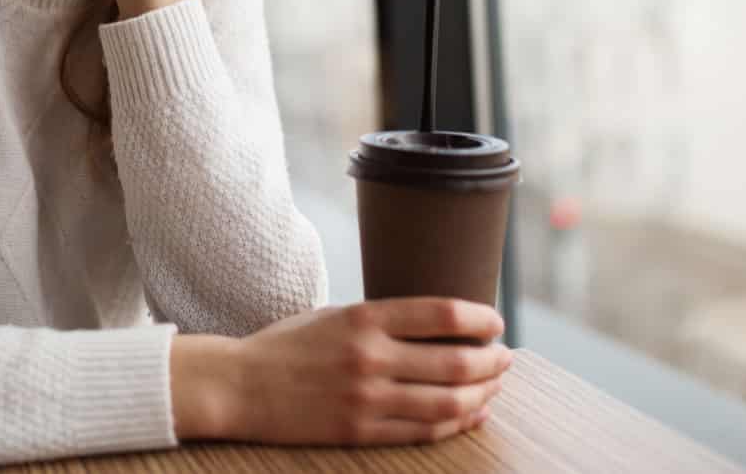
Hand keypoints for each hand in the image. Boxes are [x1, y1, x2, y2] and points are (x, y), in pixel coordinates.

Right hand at [171, 298, 511, 445]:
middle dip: (491, 360)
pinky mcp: (359, 432)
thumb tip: (439, 324)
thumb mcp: (335, 315)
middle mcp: (370, 357)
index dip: (479, 317)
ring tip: (494, 386)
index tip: (496, 322)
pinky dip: (456, 423)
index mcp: (363, 317)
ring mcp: (366, 398)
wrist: (240, 386)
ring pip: (447, 401)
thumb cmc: (288, 345)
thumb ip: (381, 320)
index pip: (441, 313)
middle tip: (505, 358)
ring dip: (481, 394)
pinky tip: (471, 414)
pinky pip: (422, 431)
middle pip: (455, 360)